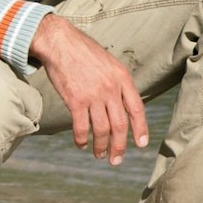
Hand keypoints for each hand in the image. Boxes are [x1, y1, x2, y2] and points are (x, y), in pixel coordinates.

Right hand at [29, 15, 147, 165]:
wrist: (61, 42)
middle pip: (120, 125)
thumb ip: (118, 83)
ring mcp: (93, 95)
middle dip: (120, 146)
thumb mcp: (111, 63)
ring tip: (100, 155)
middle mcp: (110, 89)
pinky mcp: (75, 100)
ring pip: (101, 130)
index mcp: (123, 79)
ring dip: (101, 146)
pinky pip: (81, 127)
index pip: (137, 109)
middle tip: (117, 160)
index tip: (141, 144)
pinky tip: (81, 144)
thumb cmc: (85, 52)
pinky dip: (82, 139)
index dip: (141, 128)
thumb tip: (124, 105)